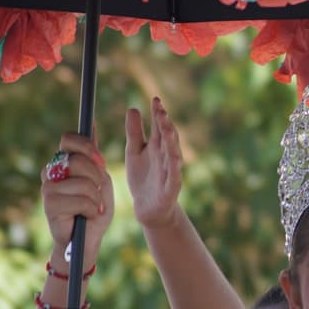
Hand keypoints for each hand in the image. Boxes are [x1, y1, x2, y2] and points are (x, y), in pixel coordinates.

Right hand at [41, 134, 112, 268]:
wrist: (87, 238)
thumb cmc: (94, 208)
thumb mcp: (100, 180)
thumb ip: (94, 158)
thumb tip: (91, 126)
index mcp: (63, 162)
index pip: (68, 139)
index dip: (87, 146)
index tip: (100, 161)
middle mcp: (51, 172)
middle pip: (79, 160)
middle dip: (98, 177)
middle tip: (99, 191)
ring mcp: (48, 188)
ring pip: (83, 182)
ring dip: (96, 197)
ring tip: (93, 207)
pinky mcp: (49, 204)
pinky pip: (81, 200)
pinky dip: (92, 208)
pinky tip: (87, 216)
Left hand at [126, 97, 183, 231]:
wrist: (148, 208)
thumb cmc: (143, 178)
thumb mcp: (134, 152)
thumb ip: (134, 132)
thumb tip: (133, 108)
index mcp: (157, 147)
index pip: (159, 127)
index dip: (158, 114)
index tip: (155, 100)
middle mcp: (166, 156)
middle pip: (168, 138)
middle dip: (166, 125)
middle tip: (161, 111)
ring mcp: (170, 171)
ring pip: (173, 154)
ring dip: (173, 142)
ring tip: (168, 129)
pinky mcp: (171, 188)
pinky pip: (174, 176)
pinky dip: (175, 167)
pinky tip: (175, 158)